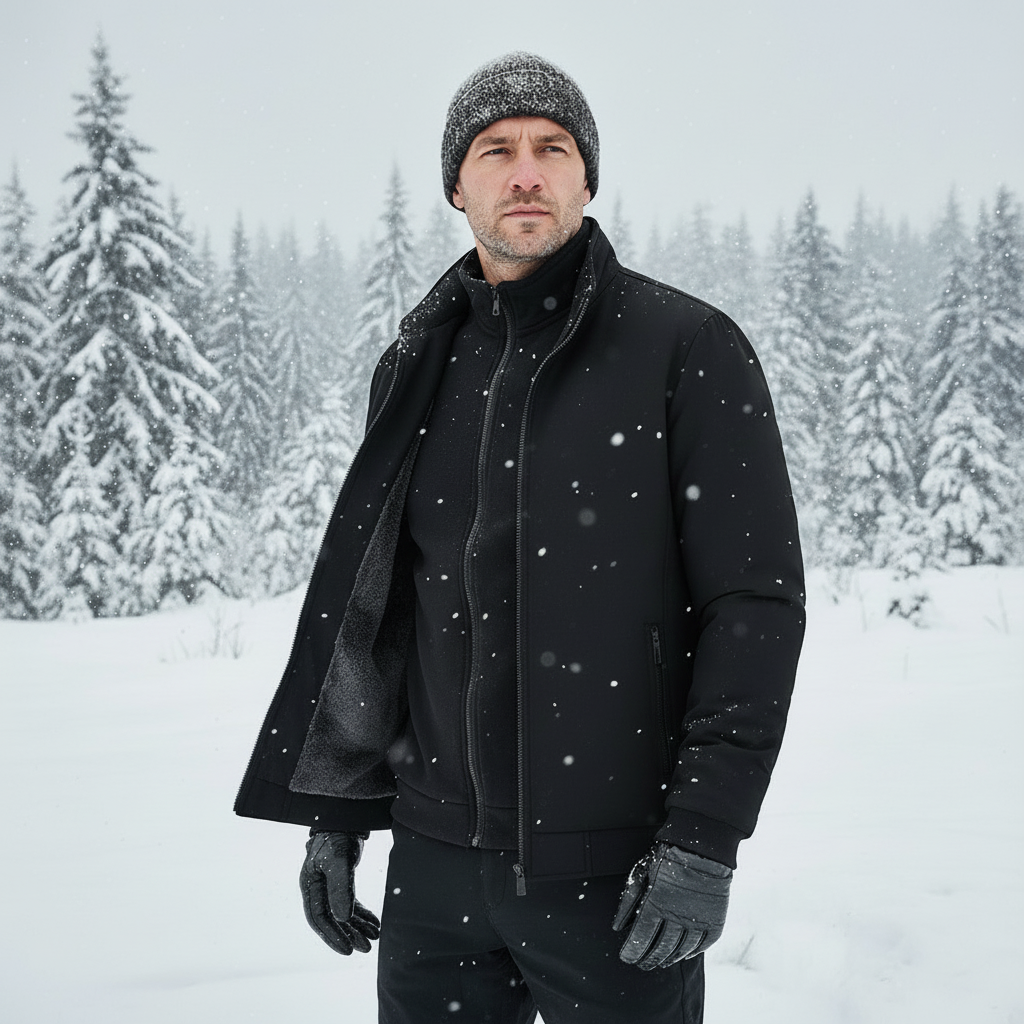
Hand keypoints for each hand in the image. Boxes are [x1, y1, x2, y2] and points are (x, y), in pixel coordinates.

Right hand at [299, 830, 380, 954]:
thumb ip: (340, 888)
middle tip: (366, 948)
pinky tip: (374, 924)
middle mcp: (316, 887)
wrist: (346, 816)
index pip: (318, 917)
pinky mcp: (341, 880)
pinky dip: (361, 914)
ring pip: (341, 913)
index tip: (348, 950)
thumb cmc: (338, 836)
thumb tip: (342, 919)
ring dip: (357, 927)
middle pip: (330, 918)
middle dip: (348, 935)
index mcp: (309, 884)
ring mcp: (328, 884)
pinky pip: (349, 904)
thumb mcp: (339, 860)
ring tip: (373, 939)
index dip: (332, 936)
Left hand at [612, 841, 731, 969]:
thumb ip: (628, 901)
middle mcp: (676, 917)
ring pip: (681, 950)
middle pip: (660, 948)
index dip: (632, 952)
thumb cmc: (666, 857)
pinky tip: (685, 955)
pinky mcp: (714, 920)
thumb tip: (616, 926)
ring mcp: (697, 920)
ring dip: (669, 958)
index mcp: (655, 905)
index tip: (626, 958)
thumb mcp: (641, 873)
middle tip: (643, 965)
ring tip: (661, 963)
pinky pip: (703, 944)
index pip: (640, 938)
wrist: (701, 846)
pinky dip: (693, 952)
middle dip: (649, 959)